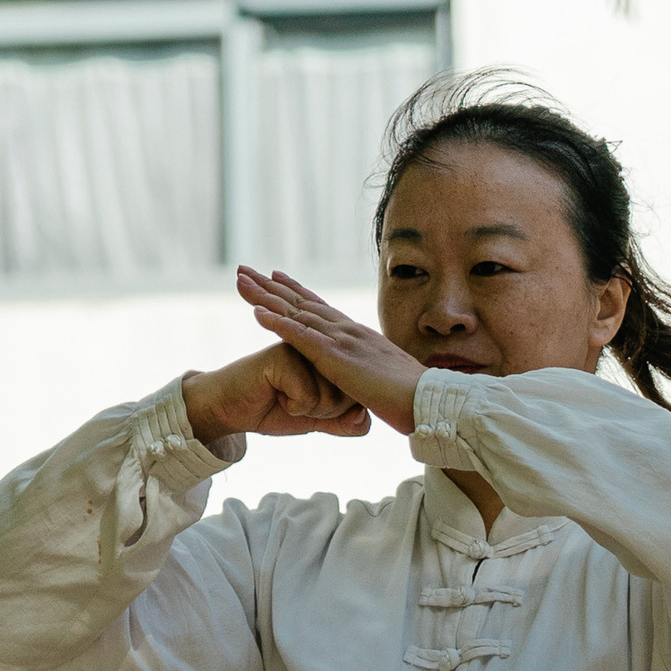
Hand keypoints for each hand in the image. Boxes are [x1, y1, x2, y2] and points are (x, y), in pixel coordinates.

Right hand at [181, 335, 370, 446]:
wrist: (231, 409)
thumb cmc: (273, 409)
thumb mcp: (317, 420)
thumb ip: (344, 423)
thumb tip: (364, 419)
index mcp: (332, 357)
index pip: (358, 394)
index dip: (336, 412)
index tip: (312, 404)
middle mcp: (321, 347)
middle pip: (348, 397)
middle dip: (324, 412)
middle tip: (296, 400)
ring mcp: (303, 348)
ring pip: (331, 398)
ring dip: (306, 410)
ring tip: (285, 395)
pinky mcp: (284, 355)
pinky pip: (307, 396)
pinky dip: (292, 406)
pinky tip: (275, 392)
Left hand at [236, 266, 426, 435]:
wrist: (429, 400)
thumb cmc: (413, 398)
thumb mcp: (386, 380)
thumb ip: (371, 374)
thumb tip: (368, 381)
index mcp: (358, 335)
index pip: (320, 307)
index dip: (295, 291)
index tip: (275, 277)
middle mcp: (348, 331)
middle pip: (301, 302)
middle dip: (270, 286)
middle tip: (244, 270)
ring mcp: (342, 341)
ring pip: (295, 313)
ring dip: (265, 297)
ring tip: (240, 282)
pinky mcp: (336, 358)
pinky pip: (300, 337)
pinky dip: (277, 323)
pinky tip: (256, 313)